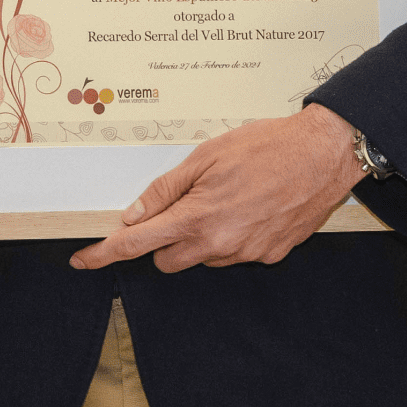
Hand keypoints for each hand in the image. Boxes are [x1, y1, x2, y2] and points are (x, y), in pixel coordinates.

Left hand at [70, 104, 362, 272]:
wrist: (323, 154)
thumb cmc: (266, 146)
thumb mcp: (205, 157)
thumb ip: (166, 190)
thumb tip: (134, 215)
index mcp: (197, 218)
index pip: (136, 244)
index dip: (104, 254)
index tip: (83, 260)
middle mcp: (220, 244)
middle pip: (168, 259)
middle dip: (164, 239)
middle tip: (183, 204)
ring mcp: (247, 254)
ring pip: (203, 257)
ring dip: (201, 237)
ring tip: (226, 197)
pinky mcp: (271, 256)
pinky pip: (236, 253)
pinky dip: (232, 236)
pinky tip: (249, 207)